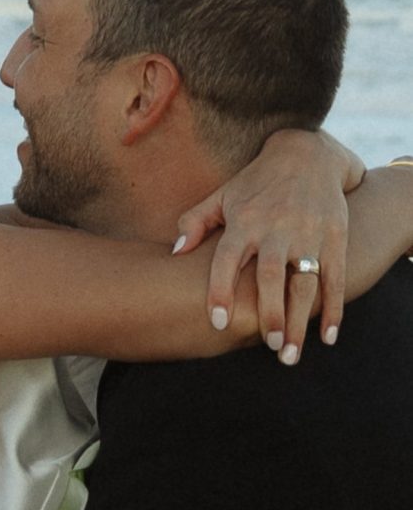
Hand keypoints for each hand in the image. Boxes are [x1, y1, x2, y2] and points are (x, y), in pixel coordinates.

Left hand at [174, 130, 364, 362]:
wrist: (308, 155)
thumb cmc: (256, 183)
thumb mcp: (223, 195)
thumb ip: (195, 222)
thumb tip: (175, 252)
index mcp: (245, 222)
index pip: (228, 259)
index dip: (222, 290)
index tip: (218, 321)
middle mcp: (277, 230)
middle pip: (271, 277)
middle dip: (270, 314)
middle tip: (269, 347)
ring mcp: (308, 234)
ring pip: (304, 283)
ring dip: (300, 320)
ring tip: (290, 354)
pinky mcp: (335, 237)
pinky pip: (335, 278)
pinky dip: (334, 308)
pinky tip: (327, 337)